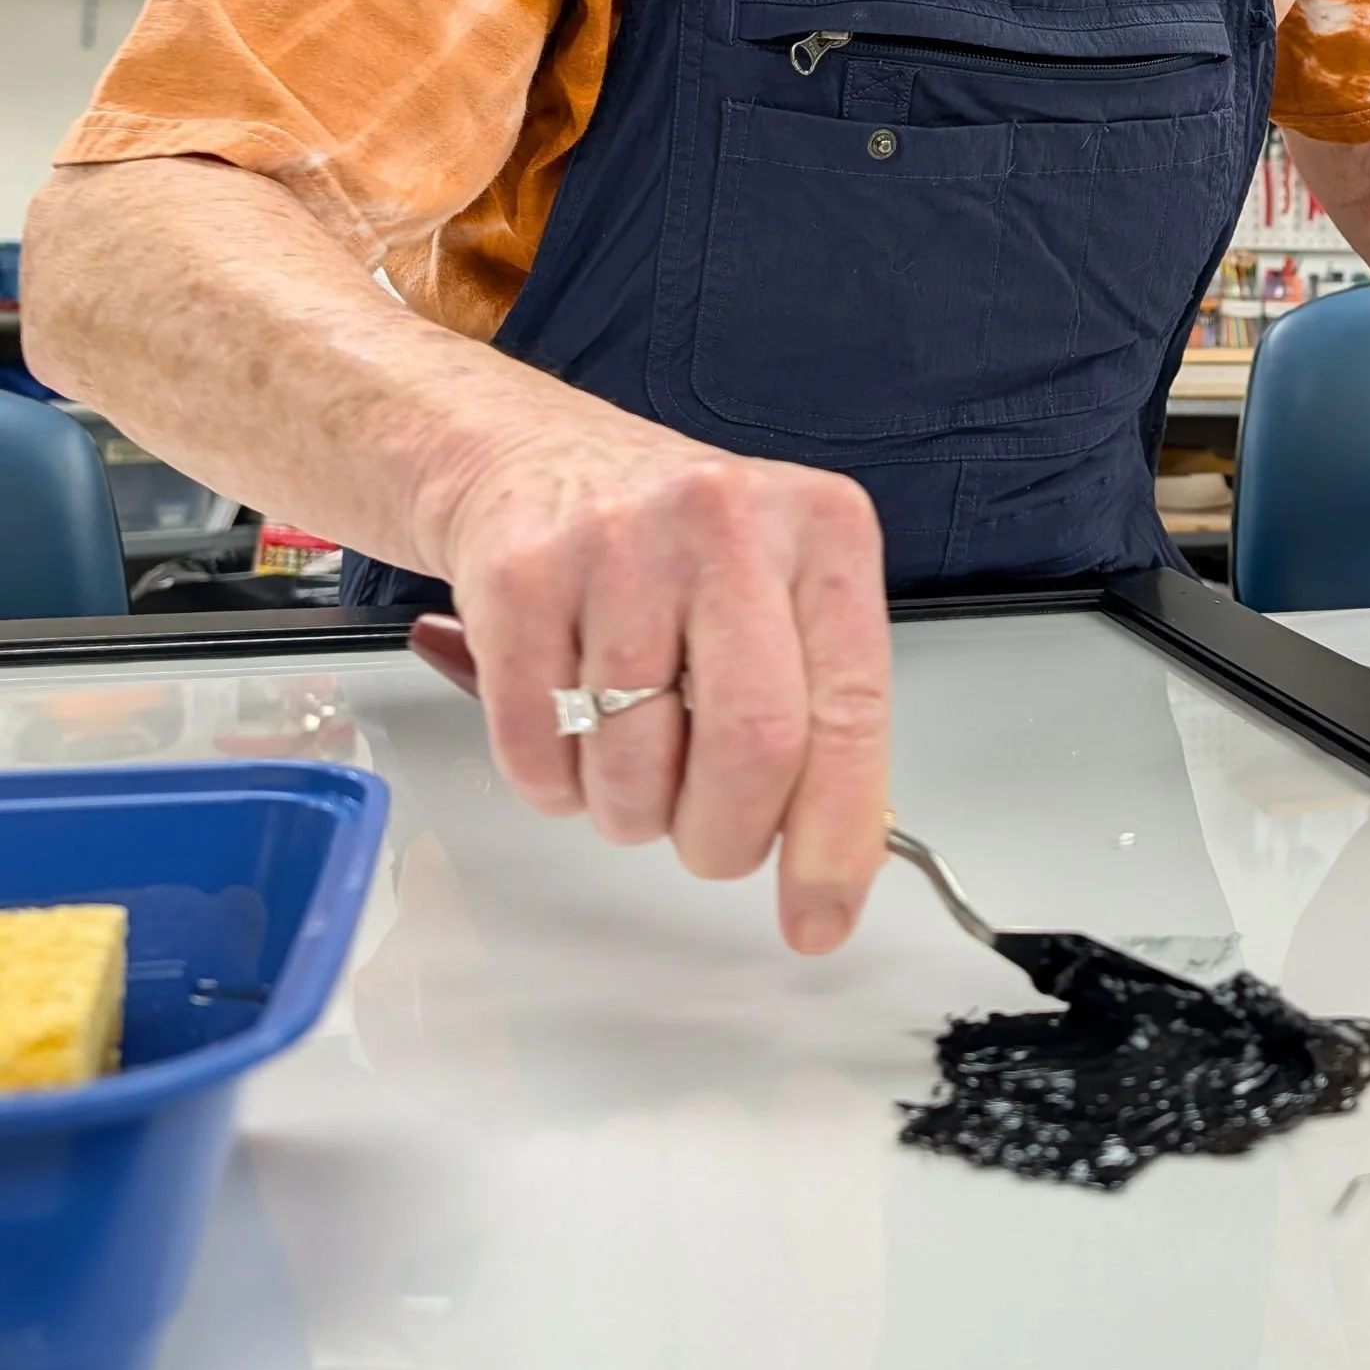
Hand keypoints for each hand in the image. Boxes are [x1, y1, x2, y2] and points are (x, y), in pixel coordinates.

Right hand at [410, 400, 889, 951]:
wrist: (530, 456)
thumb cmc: (674, 543)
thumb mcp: (780, 592)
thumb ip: (820, 711)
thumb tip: (841, 858)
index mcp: (821, 531)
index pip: (849, 712)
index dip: (836, 836)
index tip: (820, 914)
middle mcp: (727, 525)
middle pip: (751, 749)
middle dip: (725, 837)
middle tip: (709, 841)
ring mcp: (618, 547)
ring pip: (636, 769)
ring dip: (631, 812)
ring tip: (633, 754)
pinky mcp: (520, 580)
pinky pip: (539, 756)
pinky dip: (557, 786)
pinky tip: (571, 726)